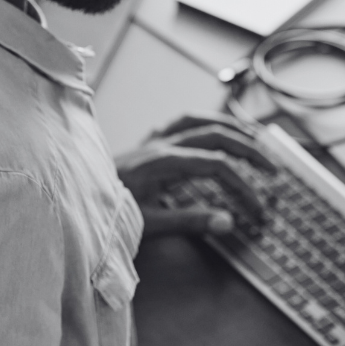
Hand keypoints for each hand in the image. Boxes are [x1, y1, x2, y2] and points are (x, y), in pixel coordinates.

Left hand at [115, 113, 276, 237]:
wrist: (71, 200)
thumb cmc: (106, 214)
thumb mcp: (148, 224)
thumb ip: (190, 222)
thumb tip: (229, 222)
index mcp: (163, 162)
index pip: (218, 166)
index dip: (243, 187)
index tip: (257, 210)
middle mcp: (160, 144)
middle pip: (216, 135)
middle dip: (249, 149)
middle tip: (273, 169)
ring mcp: (152, 140)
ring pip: (200, 121)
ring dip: (231, 127)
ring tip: (257, 138)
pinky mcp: (146, 143)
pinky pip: (181, 123)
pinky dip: (204, 123)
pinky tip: (216, 131)